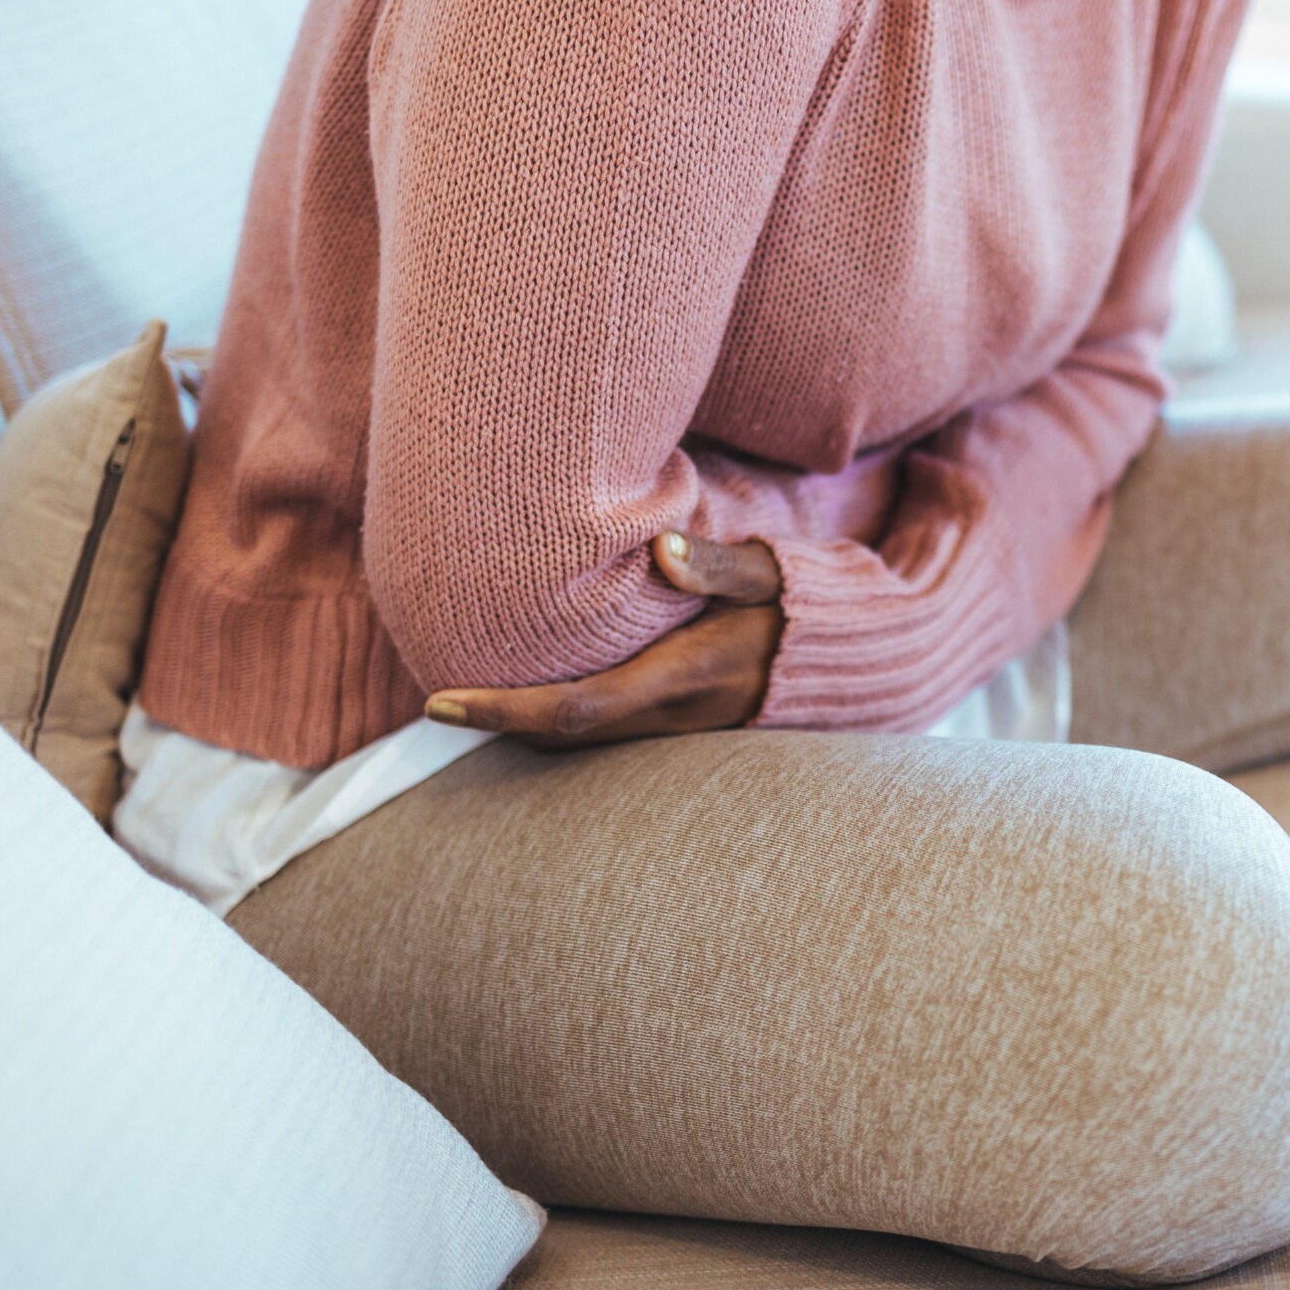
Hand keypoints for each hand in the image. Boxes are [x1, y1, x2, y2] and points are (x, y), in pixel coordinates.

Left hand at [422, 533, 783, 748]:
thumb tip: (662, 546)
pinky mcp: (679, 729)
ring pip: (581, 742)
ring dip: (524, 725)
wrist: (853, 665)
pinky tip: (535, 690)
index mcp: (682, 677)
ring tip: (469, 693)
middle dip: (497, 723)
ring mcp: (676, 732)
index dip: (501, 711)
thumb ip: (718, 562)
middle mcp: (672, 717)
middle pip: (561, 737)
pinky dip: (559, 720)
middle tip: (436, 699)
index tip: (439, 702)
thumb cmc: (805, 609)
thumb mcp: (770, 574)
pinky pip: (604, 735)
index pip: (574, 709)